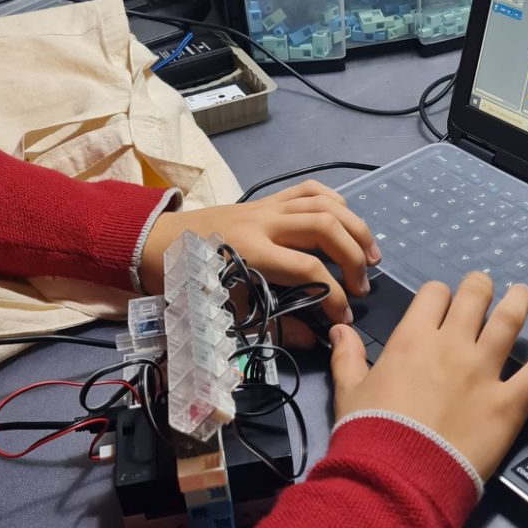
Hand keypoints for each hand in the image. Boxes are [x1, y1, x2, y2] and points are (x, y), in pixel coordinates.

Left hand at [140, 180, 379, 330]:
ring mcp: (267, 206)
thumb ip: (271, 326)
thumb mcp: (225, 311)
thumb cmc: (188, 280)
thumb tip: (311, 338)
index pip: (309, 271)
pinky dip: (334, 200)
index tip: (345, 315)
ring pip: (324, 203)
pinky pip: (308, 189)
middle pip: (325, 227)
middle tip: (364, 285)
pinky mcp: (266, 198)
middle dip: (354, 256)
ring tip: (371, 254)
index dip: (334, 296)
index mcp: (252, 253)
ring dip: (355, 227)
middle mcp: (264, 223)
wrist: (156, 242)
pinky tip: (347, 220)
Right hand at [328, 272, 527, 481]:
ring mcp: (485, 371)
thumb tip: (339, 328)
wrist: (398, 477)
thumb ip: (347, 356)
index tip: (442, 305)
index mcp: (414, 338)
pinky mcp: (509, 402)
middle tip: (487, 291)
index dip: (440, 295)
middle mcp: (453, 344)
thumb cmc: (369, 432)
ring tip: (524, 295)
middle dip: (481, 287)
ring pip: (510, 320)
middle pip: (475, 295)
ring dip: (519, 303)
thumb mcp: (349, 391)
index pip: (435, 294)